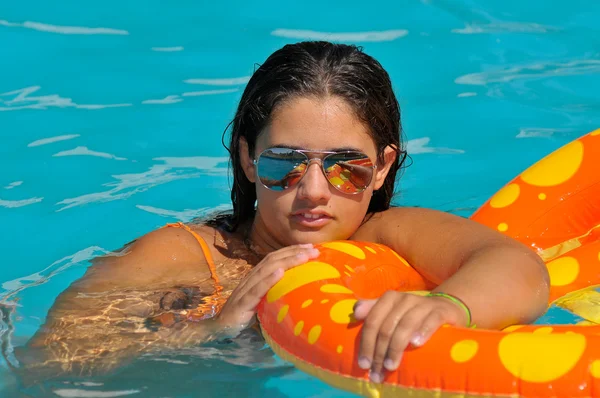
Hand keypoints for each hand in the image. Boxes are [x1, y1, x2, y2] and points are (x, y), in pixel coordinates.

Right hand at [216, 243, 319, 331]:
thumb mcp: (264, 307)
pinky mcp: (241, 305)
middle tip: (314, 250)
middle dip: (293, 253)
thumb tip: (303, 299)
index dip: (290, 252)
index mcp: (256, 279)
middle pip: (272, 261)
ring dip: (286, 262)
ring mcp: (244, 292)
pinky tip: (280, 273)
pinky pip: (256, 290)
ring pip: (266, 270)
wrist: (218, 333)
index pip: (274, 260)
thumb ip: (277, 300)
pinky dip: (269, 280)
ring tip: (303, 257)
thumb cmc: (244, 322)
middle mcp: (250, 281)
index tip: (310, 248)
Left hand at [353, 291, 467, 382]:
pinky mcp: (440, 312)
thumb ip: (373, 310)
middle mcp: (405, 299)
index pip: (373, 320)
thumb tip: (355, 312)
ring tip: (390, 365)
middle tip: (377, 371)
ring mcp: (423, 305)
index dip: (366, 343)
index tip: (364, 364)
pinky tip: (415, 344)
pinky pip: (431, 320)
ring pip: (405, 325)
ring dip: (396, 348)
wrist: (445, 307)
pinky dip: (422, 331)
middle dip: (379, 352)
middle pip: (386, 326)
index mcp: (389, 299)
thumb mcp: (391, 310)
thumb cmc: (412, 313)